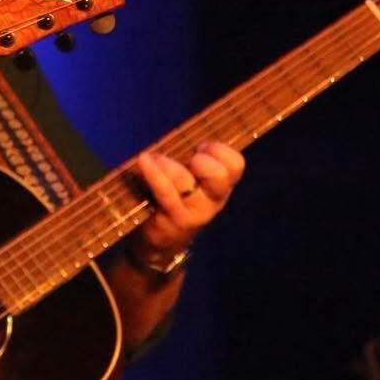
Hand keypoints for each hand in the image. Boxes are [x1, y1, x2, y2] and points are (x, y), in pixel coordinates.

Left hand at [128, 141, 244, 268]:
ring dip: (166, 166)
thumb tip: (181, 134)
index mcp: (221, 186)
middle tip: (186, 162)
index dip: (218, 149)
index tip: (199, 148)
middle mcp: (213, 200)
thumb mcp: (187, 180)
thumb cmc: (170, 201)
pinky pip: (166, 192)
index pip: (235, 164)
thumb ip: (190, 161)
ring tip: (153, 161)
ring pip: (186, 180)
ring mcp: (195, 213)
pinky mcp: (175, 221)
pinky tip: (144, 160)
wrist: (159, 245)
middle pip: (219, 174)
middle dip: (201, 159)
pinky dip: (153, 173)